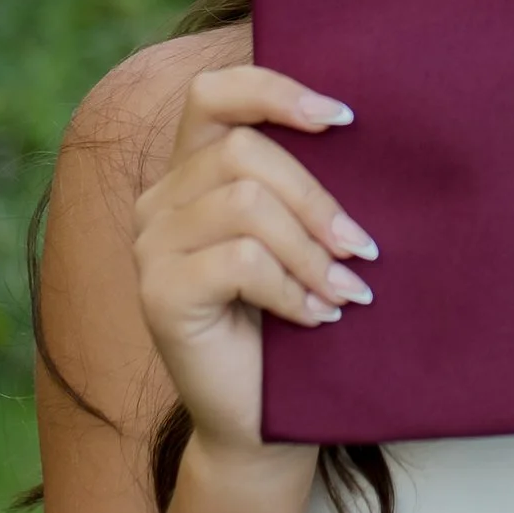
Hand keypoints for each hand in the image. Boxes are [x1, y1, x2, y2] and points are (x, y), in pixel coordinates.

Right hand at [132, 66, 371, 463]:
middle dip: (316, 198)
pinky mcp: (159, 293)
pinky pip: (241, 261)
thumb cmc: (289, 324)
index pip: (213, 94)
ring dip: (310, 250)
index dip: (275, 91)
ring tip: (346, 291)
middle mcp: (159, 202)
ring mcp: (151, 247)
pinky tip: (315, 316)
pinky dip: (291, 288)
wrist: (261, 421)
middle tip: (362, 249)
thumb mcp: (295, 240)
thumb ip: (296, 185)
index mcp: (189, 173)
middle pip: (245, 152)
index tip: (344, 120)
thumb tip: (352, 126)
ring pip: (245, 204)